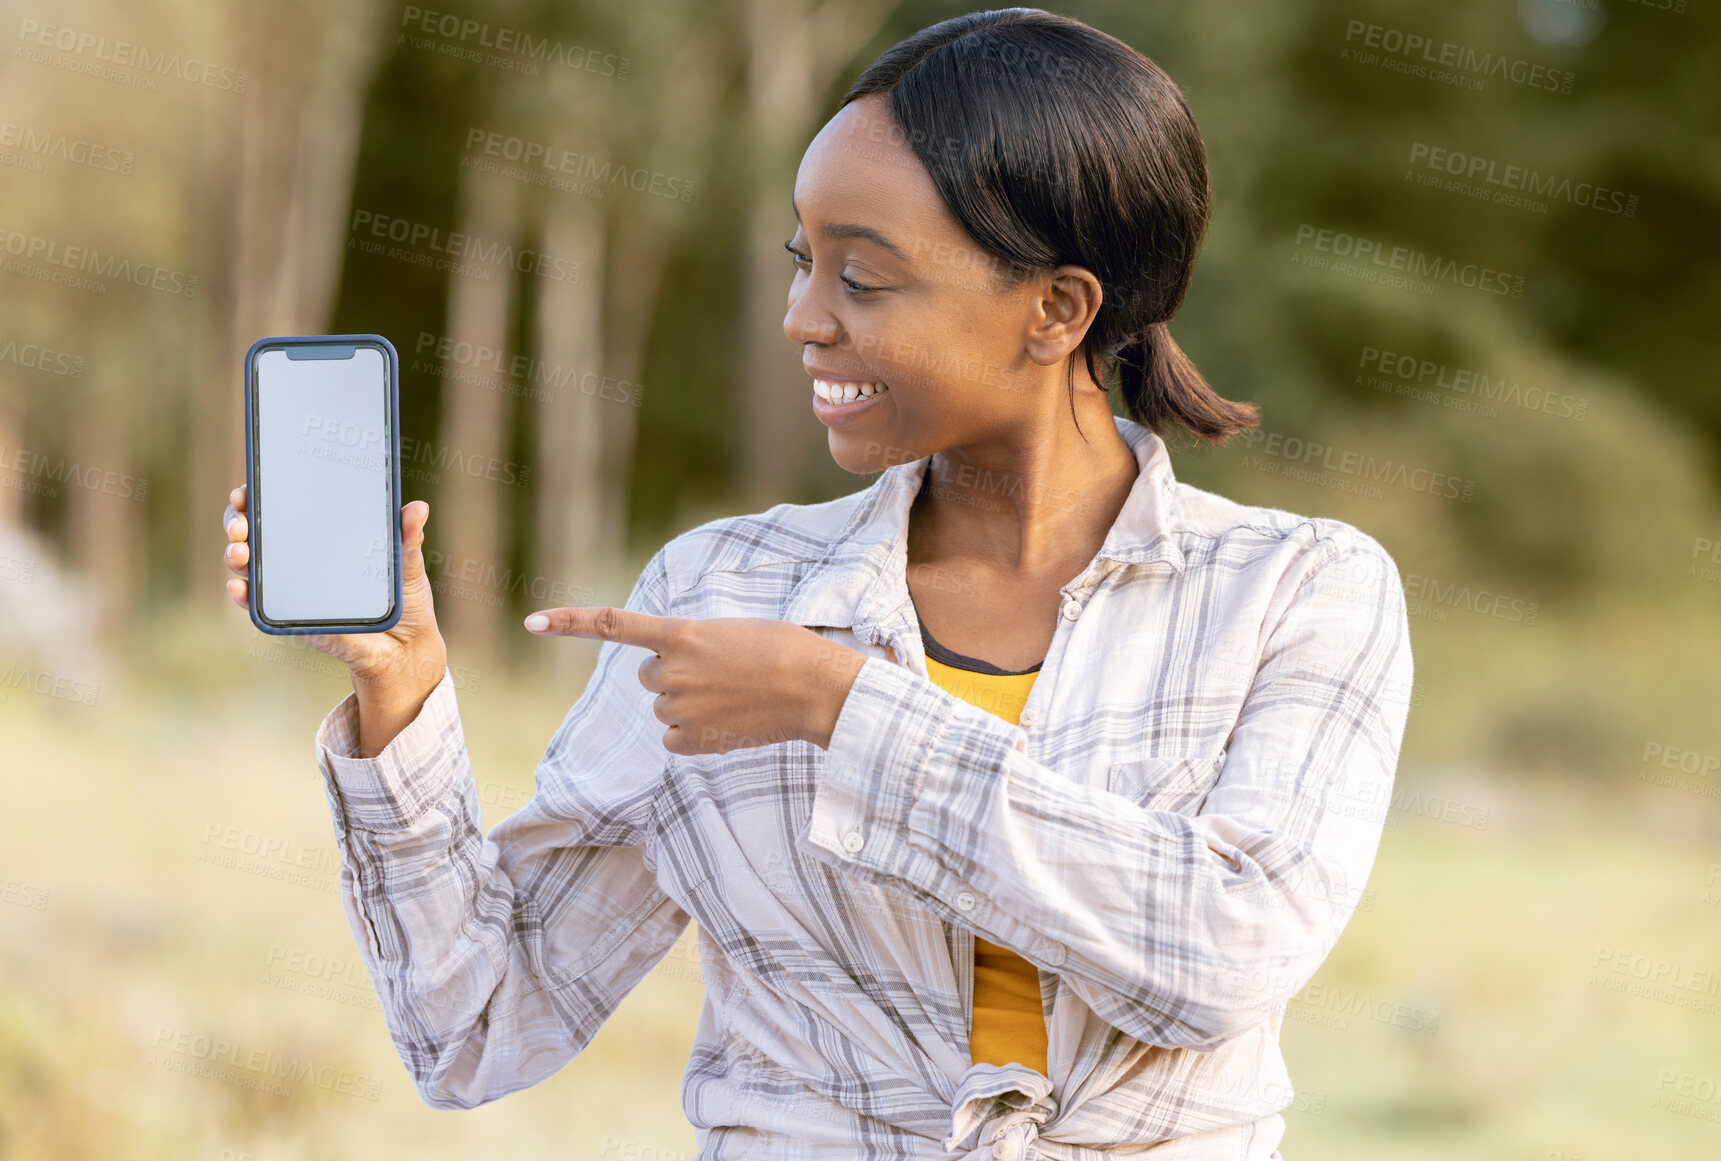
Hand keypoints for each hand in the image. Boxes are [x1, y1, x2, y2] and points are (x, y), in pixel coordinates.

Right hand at [221, 484, 447, 689]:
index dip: (258, 493)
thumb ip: (407, 537)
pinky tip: (240, 587)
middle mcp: (300, 555)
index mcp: (324, 534)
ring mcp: (291, 585)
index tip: (247, 489)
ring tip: (240, 553)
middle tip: (241, 524)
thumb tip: (418, 508)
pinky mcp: (292, 615)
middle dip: (238, 521)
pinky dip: (244, 595)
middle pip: (255, 530)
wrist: (403, 647)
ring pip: (249, 563)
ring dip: (235, 555)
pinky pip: (259, 604)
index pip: (282, 506)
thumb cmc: (403, 599)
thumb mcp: (407, 563)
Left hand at [523, 606, 867, 754]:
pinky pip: (675, 740)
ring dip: (690, 704)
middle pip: (650, 677)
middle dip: (676, 676)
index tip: (530, 621)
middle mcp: (670, 670)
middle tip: (721, 674)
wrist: (814, 688)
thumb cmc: (783, 650)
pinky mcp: (691, 740)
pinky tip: (729, 723)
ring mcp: (679, 707)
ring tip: (733, 697)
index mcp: (680, 633)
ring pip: (664, 709)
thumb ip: (690, 647)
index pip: (612, 624)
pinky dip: (696, 735)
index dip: (569, 621)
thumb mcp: (729, 633)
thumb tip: (668, 681)